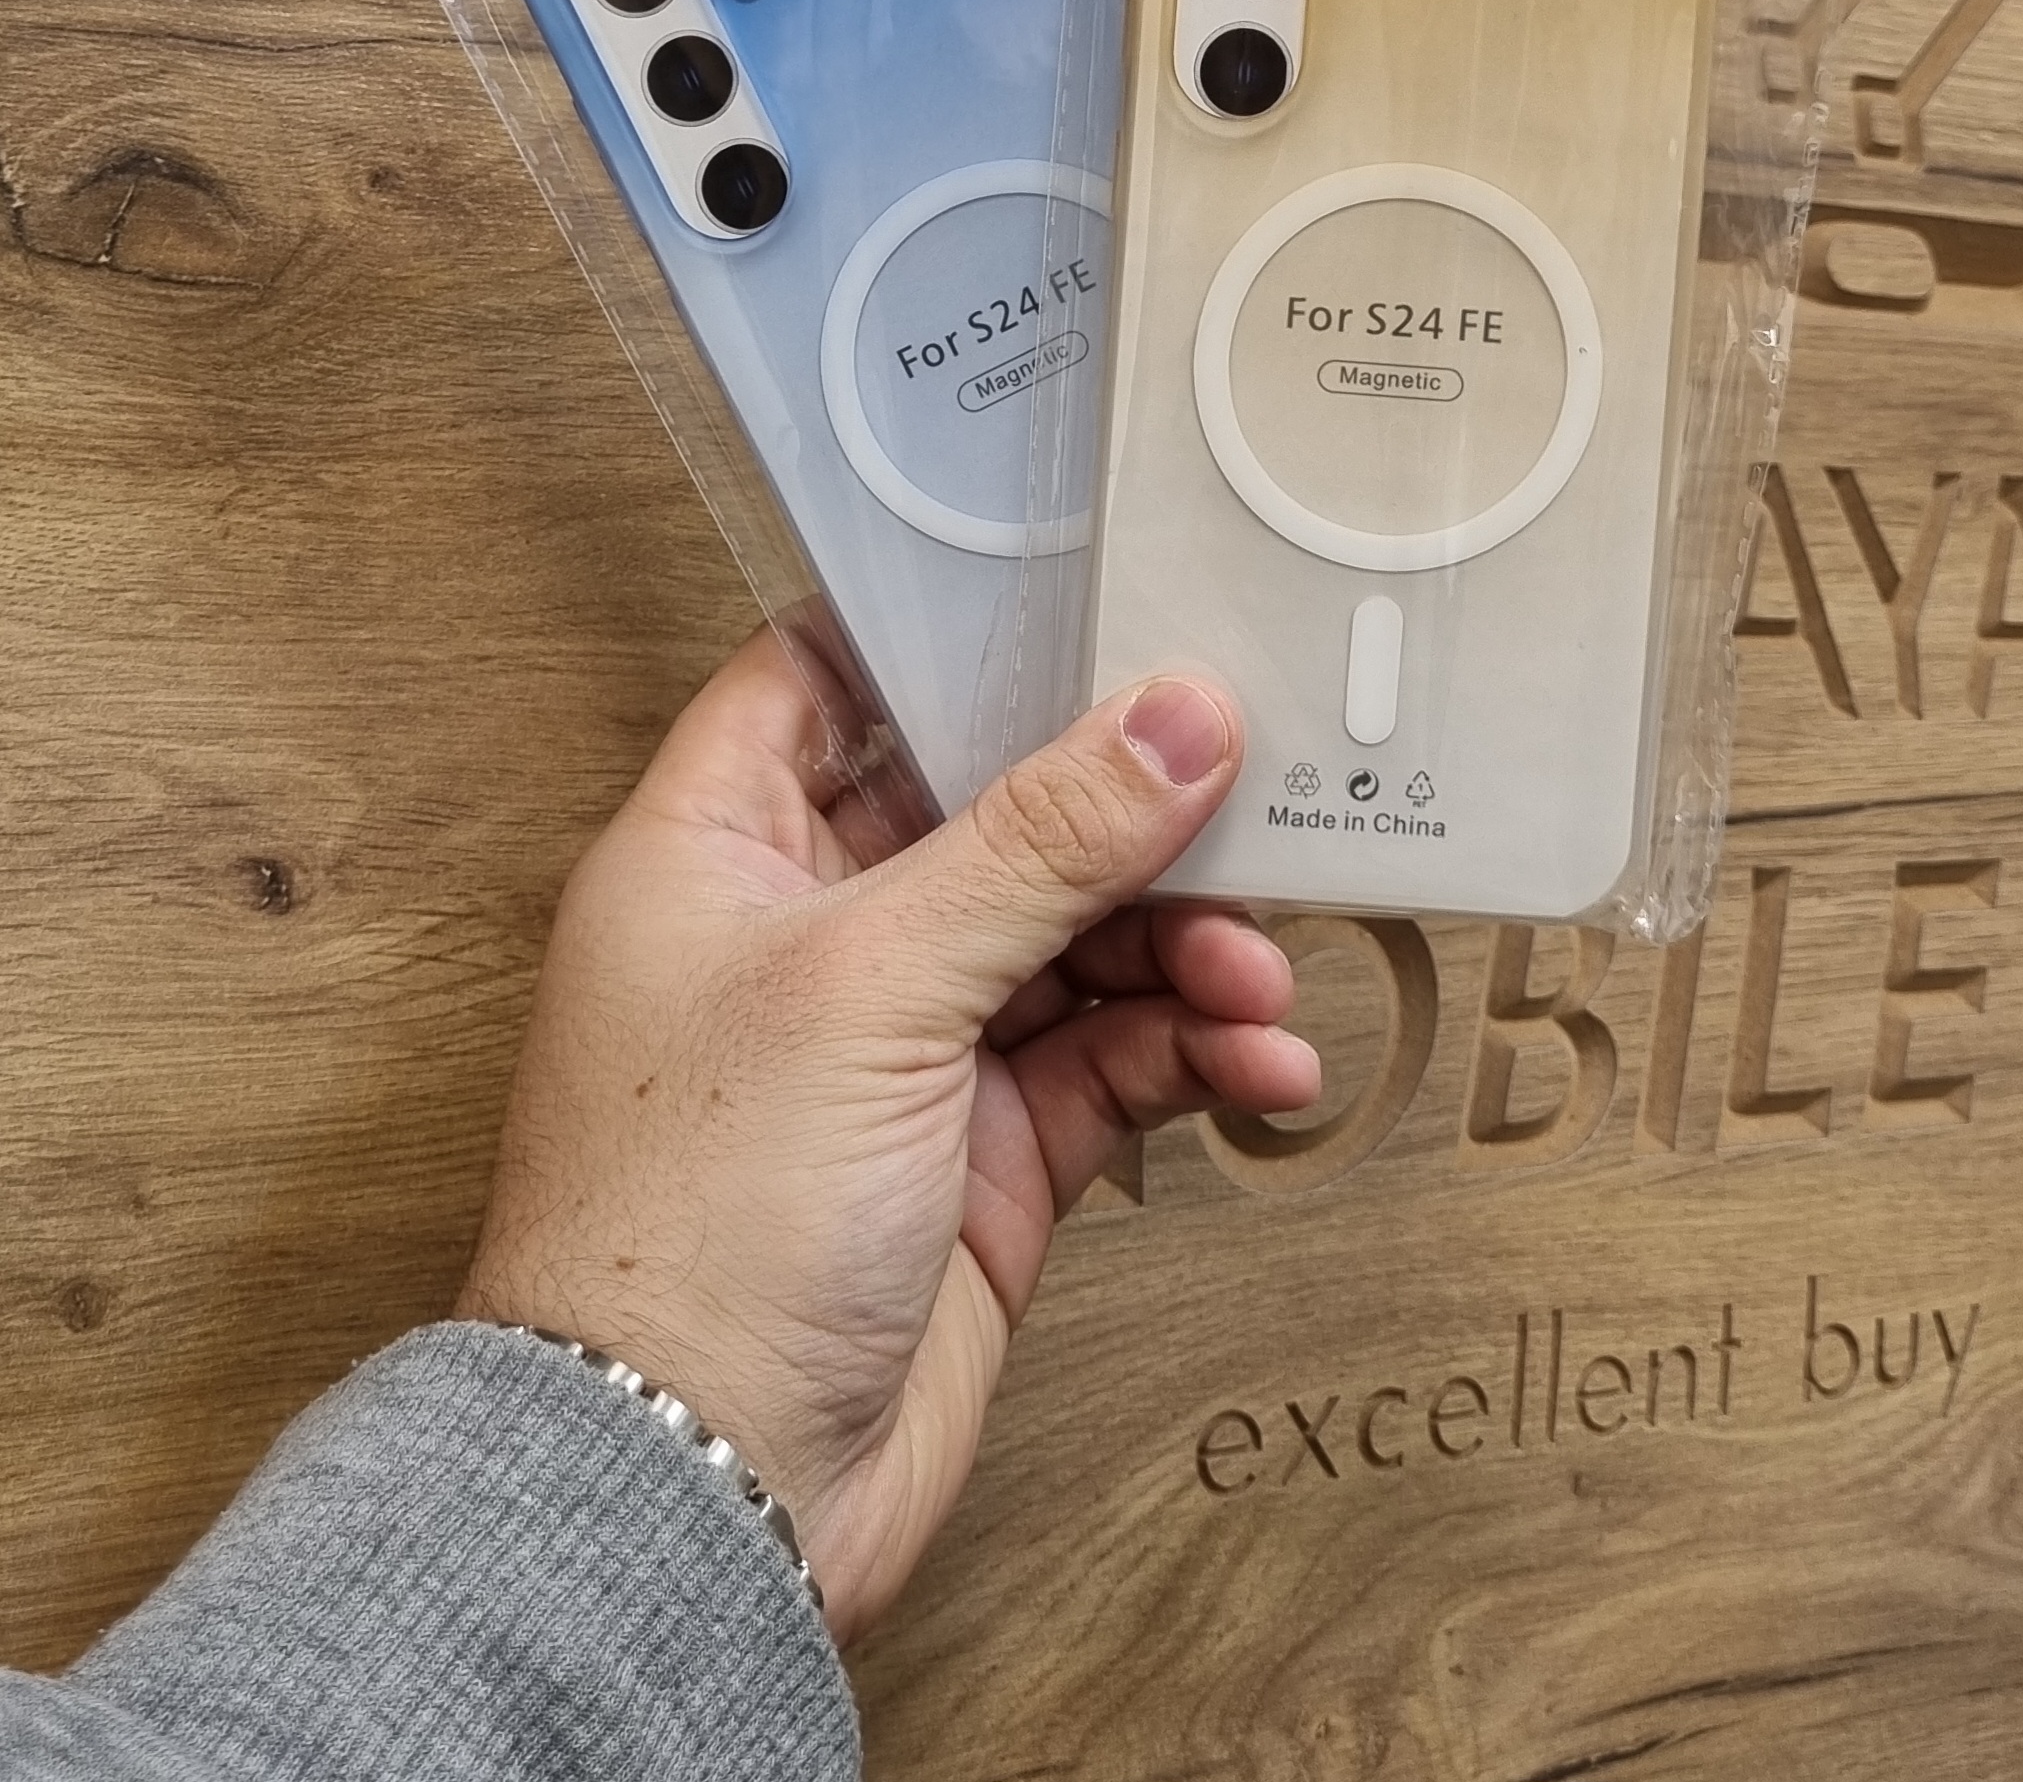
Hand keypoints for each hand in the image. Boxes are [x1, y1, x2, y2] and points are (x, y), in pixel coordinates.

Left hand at [458, 629, 1317, 1641]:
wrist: (702, 1492)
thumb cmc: (696, 1224)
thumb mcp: (874, 985)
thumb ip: (1039, 842)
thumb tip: (1177, 715)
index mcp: (718, 849)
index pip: (825, 679)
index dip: (945, 632)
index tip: (1087, 592)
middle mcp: (808, 933)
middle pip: (988, 806)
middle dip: (1123, 809)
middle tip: (1245, 795)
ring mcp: (900, 1047)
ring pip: (1071, 938)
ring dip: (1182, 944)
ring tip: (1258, 977)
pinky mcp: (980, 1155)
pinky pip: (1112, 1062)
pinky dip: (1192, 1054)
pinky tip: (1263, 1065)